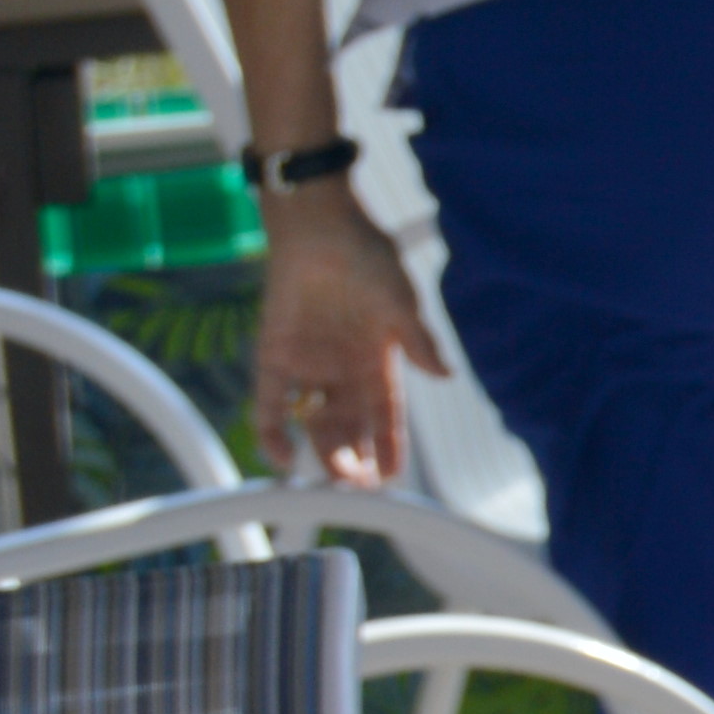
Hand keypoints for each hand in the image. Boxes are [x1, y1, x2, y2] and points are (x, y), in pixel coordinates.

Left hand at [247, 188, 446, 483]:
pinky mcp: (273, 355)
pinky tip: (281, 456)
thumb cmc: (367, 258)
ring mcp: (307, 365)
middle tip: (357, 486)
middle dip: (353, 459)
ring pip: (313, 421)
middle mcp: (342, 369)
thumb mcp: (401, 302)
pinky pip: (269, 402)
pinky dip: (271, 431)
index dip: (390, 446)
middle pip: (348, 426)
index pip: (386, 415)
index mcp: (377, 359)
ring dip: (320, 451)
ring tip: (330, 479)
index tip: (393, 478)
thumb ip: (419, 342)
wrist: (318, 227)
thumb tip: (444, 376)